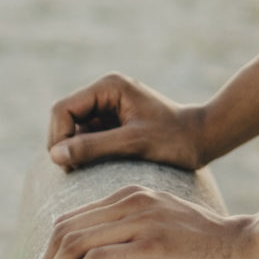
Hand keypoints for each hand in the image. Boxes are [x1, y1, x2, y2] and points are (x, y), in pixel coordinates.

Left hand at [38, 186, 258, 258]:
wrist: (253, 250)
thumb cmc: (213, 251)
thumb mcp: (166, 231)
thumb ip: (135, 233)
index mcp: (133, 194)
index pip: (70, 220)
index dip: (50, 257)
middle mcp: (134, 200)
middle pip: (63, 232)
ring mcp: (143, 221)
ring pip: (71, 246)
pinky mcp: (153, 245)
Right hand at [48, 72, 205, 171]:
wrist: (203, 139)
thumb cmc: (175, 139)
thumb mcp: (134, 144)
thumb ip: (94, 147)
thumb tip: (55, 155)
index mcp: (109, 86)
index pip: (63, 110)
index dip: (58, 138)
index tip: (68, 164)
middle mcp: (105, 92)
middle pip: (64, 120)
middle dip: (65, 146)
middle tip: (77, 172)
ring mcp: (108, 108)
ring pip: (73, 131)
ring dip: (76, 152)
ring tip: (93, 171)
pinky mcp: (112, 123)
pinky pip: (87, 139)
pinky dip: (87, 154)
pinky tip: (101, 168)